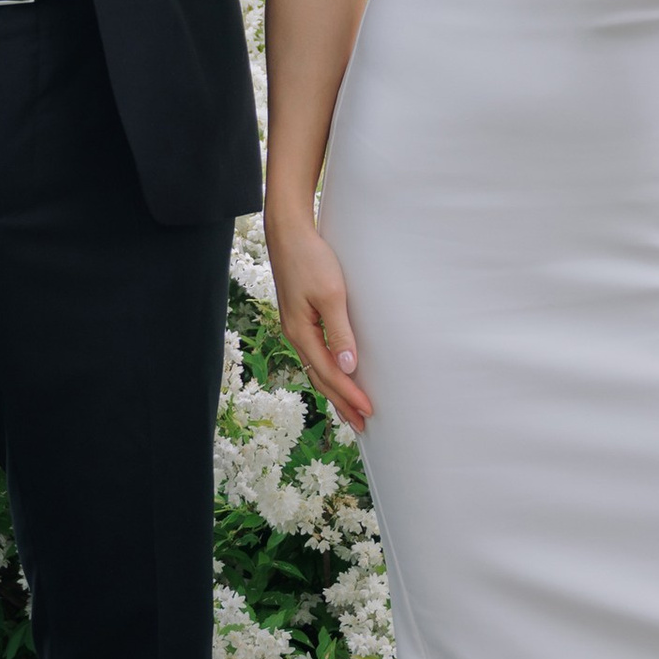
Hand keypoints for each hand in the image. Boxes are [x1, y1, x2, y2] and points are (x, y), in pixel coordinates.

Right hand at [268, 214, 370, 432]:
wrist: (289, 233)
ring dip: (334, 390)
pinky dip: (328, 371)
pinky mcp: (300, 317)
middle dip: (341, 402)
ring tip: (349, 408)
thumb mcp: (331, 294)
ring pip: (316, 368)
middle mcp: (296, 335)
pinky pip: (315, 354)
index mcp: (301, 333)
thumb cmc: (311, 259)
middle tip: (362, 424)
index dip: (350, 394)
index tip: (369, 411)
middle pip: (320, 378)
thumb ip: (340, 331)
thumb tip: (348, 366)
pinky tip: (336, 372)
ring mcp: (296, 327)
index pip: (329, 374)